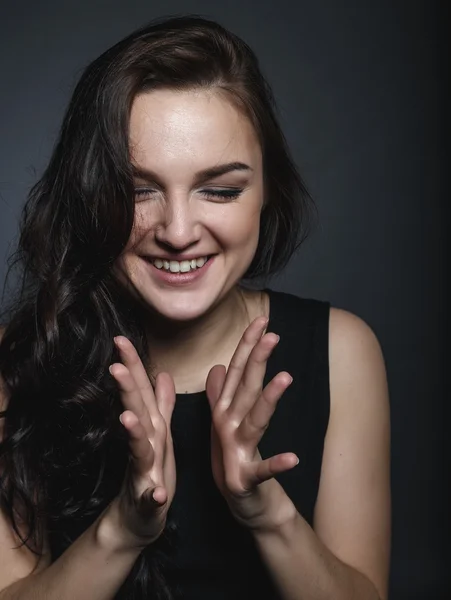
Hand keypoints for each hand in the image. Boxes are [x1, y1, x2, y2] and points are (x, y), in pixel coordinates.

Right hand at [108, 336, 175, 548]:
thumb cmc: (151, 469)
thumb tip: (163, 374)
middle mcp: (146, 445)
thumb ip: (162, 404)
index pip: (141, 391)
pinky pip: (152, 498)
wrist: (140, 517)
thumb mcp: (160, 433)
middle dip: (128, 389)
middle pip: (137, 412)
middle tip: (115, 365)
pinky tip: (157, 493)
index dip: (132, 365)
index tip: (121, 338)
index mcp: (152, 427)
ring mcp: (144, 472)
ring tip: (128, 419)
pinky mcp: (150, 501)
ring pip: (140, 450)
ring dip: (134, 435)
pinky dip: (154, 496)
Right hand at [206, 317, 297, 531]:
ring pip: (254, 421)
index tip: (262, 321)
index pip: (235, 371)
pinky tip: (294, 459)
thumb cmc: (231, 455)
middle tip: (272, 335)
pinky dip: (277, 465)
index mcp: (224, 410)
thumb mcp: (223, 422)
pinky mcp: (244, 479)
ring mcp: (235, 451)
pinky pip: (263, 471)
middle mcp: (226, 425)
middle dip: (257, 360)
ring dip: (268, 400)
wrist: (237, 501)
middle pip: (244, 388)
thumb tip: (217, 366)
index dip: (248, 346)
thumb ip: (219, 393)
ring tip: (286, 378)